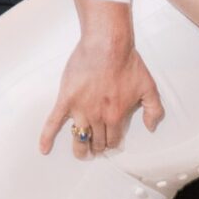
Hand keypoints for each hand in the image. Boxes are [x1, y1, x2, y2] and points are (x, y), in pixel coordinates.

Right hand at [38, 20, 165, 158]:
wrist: (107, 45)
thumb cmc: (126, 63)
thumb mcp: (149, 87)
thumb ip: (154, 109)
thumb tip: (151, 127)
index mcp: (116, 116)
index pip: (114, 139)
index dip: (113, 143)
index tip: (111, 142)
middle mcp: (97, 117)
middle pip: (97, 141)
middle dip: (98, 146)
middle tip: (98, 146)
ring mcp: (80, 109)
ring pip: (79, 138)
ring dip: (80, 149)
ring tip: (81, 153)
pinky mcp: (66, 100)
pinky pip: (53, 122)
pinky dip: (47, 137)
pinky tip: (44, 148)